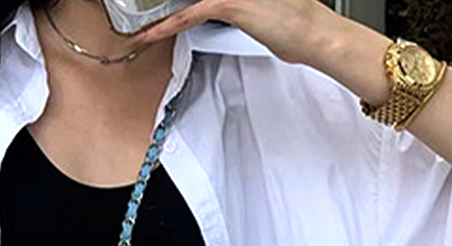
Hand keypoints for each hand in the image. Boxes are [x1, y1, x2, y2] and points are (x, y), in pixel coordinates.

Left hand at [131, 0, 346, 66]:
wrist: (313, 32)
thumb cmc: (292, 25)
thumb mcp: (261, 8)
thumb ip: (237, 5)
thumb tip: (220, 10)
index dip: (178, 3)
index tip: (159, 10)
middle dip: (164, 4)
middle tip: (141, 21)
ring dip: (160, 14)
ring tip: (138, 29)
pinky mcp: (228, 1)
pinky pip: (188, 14)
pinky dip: (167, 26)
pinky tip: (149, 35)